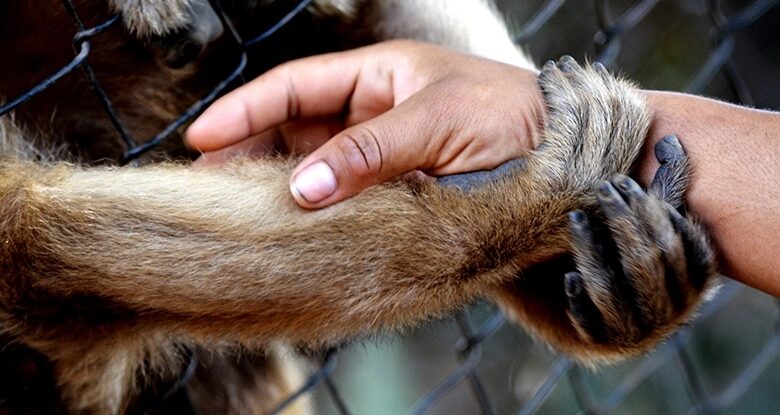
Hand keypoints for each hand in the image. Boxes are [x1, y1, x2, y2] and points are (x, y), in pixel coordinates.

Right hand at [186, 40, 543, 207]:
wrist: (570, 163)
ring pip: (313, 170)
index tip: (201, 138)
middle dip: (248, 154)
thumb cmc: (513, 119)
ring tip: (237, 216)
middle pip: (292, 131)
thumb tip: (300, 188)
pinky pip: (343, 202)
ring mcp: (381, 156)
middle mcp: (372, 112)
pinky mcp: (395, 194)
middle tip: (206, 190)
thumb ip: (370, 152)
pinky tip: (291, 233)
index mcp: (379, 75)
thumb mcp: (439, 123)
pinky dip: (315, 216)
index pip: (295, 88)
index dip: (245, 110)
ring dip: (276, 189)